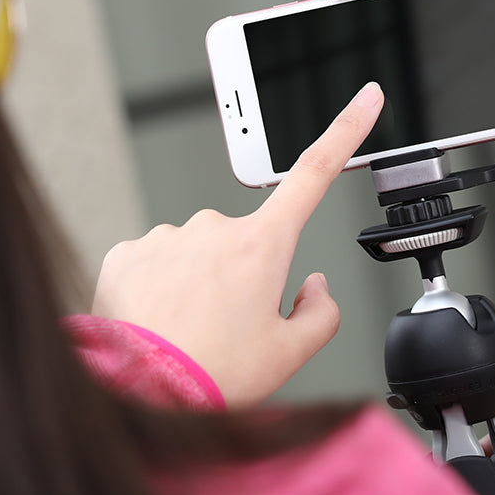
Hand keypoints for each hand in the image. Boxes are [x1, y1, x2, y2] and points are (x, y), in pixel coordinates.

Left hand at [92, 82, 384, 408]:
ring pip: (199, 254)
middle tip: (229, 328)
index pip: (315, 173)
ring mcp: (168, 236)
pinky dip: (161, 289)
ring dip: (198, 283)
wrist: (136, 396)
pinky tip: (158, 324)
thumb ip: (321, 315)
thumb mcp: (288, 356)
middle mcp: (214, 228)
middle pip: (247, 242)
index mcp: (262, 245)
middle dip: (244, 274)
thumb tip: (314, 287)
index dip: (346, 131)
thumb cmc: (210, 377)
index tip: (366, 97)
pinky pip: (156, 263)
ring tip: (188, 332)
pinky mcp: (129, 252)